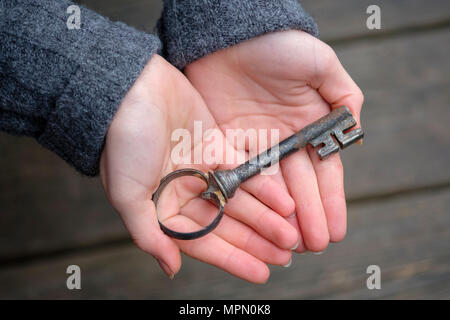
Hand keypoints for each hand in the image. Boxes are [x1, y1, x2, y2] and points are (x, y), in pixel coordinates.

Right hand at [100, 55, 296, 282]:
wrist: (131, 88)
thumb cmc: (122, 141)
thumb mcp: (127, 194)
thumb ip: (149, 233)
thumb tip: (170, 268)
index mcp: (164, 207)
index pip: (203, 241)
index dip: (232, 258)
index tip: (261, 273)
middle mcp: (186, 192)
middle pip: (227, 223)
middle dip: (256, 240)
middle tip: (286, 253)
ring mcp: (202, 169)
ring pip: (240, 200)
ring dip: (266, 217)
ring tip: (291, 234)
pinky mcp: (217, 145)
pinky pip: (244, 171)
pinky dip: (263, 186)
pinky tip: (285, 202)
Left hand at [185, 30, 363, 252]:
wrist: (228, 35)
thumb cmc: (277, 44)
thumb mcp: (318, 64)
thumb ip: (343, 95)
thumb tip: (354, 132)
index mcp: (308, 126)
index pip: (323, 171)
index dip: (330, 201)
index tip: (336, 230)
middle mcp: (282, 141)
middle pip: (297, 186)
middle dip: (308, 217)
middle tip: (314, 246)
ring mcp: (253, 145)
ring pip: (270, 188)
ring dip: (280, 217)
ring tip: (289, 245)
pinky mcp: (224, 144)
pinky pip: (239, 176)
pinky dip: (250, 199)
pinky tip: (258, 222)